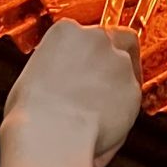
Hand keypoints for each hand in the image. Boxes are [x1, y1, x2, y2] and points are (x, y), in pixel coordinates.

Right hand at [3, 16, 142, 166]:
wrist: (50, 135)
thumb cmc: (32, 112)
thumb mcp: (32, 77)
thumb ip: (56, 70)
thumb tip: (61, 83)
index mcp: (66, 31)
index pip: (86, 32)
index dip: (89, 52)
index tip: (84, 67)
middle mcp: (97, 39)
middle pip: (119, 38)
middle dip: (117, 56)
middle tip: (107, 79)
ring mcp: (119, 63)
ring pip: (128, 71)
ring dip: (118, 87)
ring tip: (97, 114)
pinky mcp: (134, 89)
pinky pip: (132, 100)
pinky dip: (123, 113)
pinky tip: (103, 129)